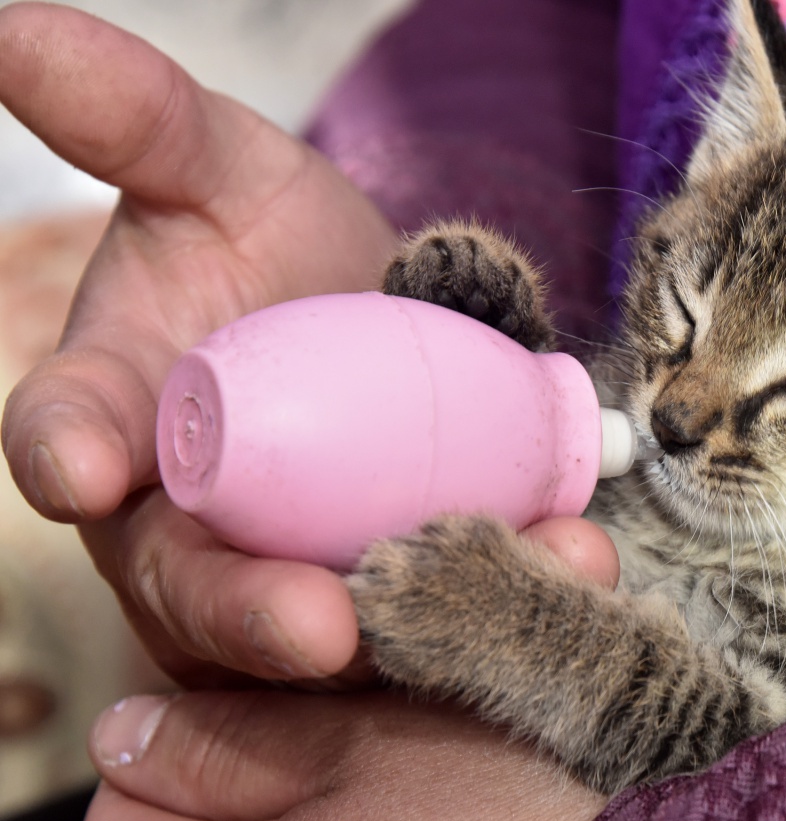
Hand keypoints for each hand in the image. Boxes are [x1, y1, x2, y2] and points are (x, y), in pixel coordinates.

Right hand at [0, 4, 620, 686]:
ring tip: (484, 586)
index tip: (81, 469)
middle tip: (317, 626)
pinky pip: (437, 619)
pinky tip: (570, 559)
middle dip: (246, 611)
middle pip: (192, 585)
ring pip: (320, 635)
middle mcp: (184, 519)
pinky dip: (505, 596)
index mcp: (118, 419)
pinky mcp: (391, 601)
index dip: (65, 452)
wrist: (387, 314)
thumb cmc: (271, 245)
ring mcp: (284, 576)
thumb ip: (130, 115)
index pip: (64, 436)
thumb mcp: (216, 167)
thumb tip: (8, 27)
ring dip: (399, 627)